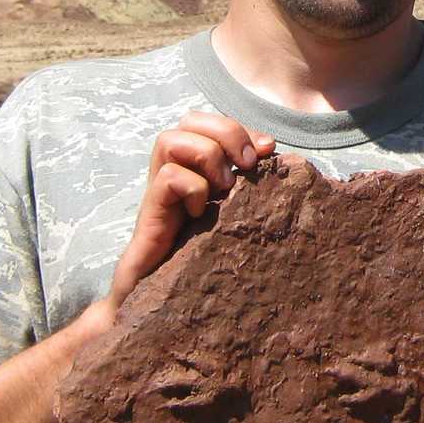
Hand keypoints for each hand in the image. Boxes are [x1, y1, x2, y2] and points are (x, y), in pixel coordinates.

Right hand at [104, 112, 274, 316]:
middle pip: (189, 119)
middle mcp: (174, 173)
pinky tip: (202, 213)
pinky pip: (167, 178)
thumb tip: (273, 150)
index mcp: (196, 168)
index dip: (239, 128)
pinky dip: (193, 188)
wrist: (164, 303)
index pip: (209, 121)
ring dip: (207, 156)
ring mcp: (159, 192)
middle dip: (226, 132)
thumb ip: (251, 186)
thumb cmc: (206, 259)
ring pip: (170, 139)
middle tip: (246, 165)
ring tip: (224, 188)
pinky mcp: (150, 214)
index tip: (267, 150)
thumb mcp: (235, 215)